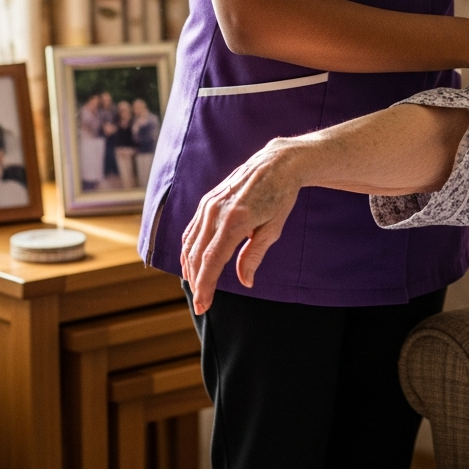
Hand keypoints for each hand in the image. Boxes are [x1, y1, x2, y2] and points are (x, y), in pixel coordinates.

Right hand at [181, 140, 302, 313]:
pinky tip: (192, 264)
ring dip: (190, 268)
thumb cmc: (279, 196)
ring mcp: (209, 204)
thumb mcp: (273, 229)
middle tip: (201, 304)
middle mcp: (217, 212)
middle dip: (197, 282)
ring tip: (197, 288)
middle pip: (197, 255)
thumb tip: (246, 282)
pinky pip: (192, 230)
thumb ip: (255, 255)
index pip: (212, 260)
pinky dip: (188, 250)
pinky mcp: (207, 201)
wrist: (275, 163)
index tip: (204, 305)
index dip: (205, 285)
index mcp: (235, 220)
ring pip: (190, 243)